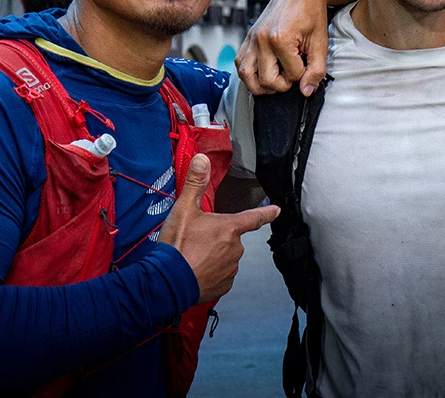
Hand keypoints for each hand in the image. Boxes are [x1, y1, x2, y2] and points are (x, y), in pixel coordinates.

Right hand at [158, 154, 279, 303]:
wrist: (168, 281)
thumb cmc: (177, 247)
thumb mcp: (183, 210)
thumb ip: (195, 183)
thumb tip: (202, 160)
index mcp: (229, 228)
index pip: (253, 217)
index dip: (267, 213)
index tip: (277, 210)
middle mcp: (235, 248)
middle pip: (231, 238)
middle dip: (217, 238)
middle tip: (196, 241)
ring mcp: (231, 268)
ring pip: (226, 257)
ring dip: (214, 256)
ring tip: (193, 256)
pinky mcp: (224, 285)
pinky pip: (221, 275)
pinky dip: (211, 273)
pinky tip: (196, 270)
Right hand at [237, 0, 329, 96]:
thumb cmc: (312, 13)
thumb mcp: (320, 43)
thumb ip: (316, 70)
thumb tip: (306, 91)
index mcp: (280, 39)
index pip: (291, 76)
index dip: (303, 76)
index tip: (308, 66)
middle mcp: (262, 39)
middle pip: (266, 81)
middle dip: (283, 84)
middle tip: (294, 75)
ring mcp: (252, 38)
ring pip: (246, 76)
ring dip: (260, 85)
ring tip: (277, 82)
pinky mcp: (248, 37)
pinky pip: (240, 62)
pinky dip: (249, 73)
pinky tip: (264, 72)